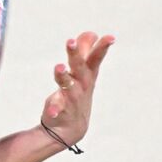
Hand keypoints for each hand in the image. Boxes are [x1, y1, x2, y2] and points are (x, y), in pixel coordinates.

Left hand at [41, 30, 114, 145]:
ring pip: (68, 86)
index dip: (102, 47)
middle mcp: (81, 85)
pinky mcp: (60, 110)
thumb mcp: (82, 74)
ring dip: (64, 76)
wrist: (71, 128)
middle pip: (79, 68)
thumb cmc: (77, 95)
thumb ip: (84, 53)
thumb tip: (89, 34)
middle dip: (76, 54)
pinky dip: (55, 109)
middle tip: (71, 41)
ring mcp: (72, 99)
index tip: (110, 37)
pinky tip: (51, 111)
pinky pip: (57, 109)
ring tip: (59, 67)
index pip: (95, 58)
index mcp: (87, 75)